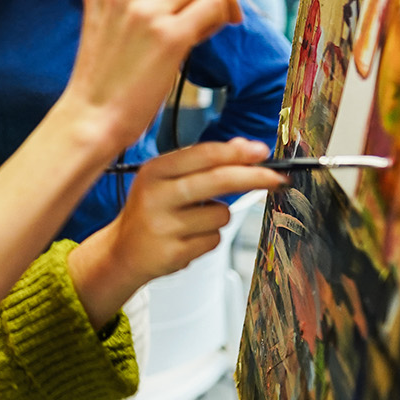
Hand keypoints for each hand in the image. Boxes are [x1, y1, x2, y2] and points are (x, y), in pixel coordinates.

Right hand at [58, 0, 240, 151]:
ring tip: (220, 21)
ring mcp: (146, 11)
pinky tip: (218, 31)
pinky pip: (213, 5)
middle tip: (219, 8)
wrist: (91, 118)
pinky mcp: (169, 35)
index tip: (192, 1)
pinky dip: (223, 13)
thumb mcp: (107, 27)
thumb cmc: (103, 83)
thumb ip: (134, 5)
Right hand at [67, 138, 282, 327]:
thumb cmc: (150, 211)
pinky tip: (187, 239)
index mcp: (155, 171)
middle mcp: (156, 195)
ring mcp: (164, 226)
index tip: (262, 152)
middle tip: (278, 179)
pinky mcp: (173, 253)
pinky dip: (208, 239)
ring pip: (221, 215)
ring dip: (219, 217)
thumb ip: (202, 163)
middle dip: (254, 178)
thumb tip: (242, 147)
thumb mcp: (167, 179)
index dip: (237, 152)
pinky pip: (214, 240)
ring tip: (195, 221)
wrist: (122, 251)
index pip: (203, 155)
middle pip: (218, 181)